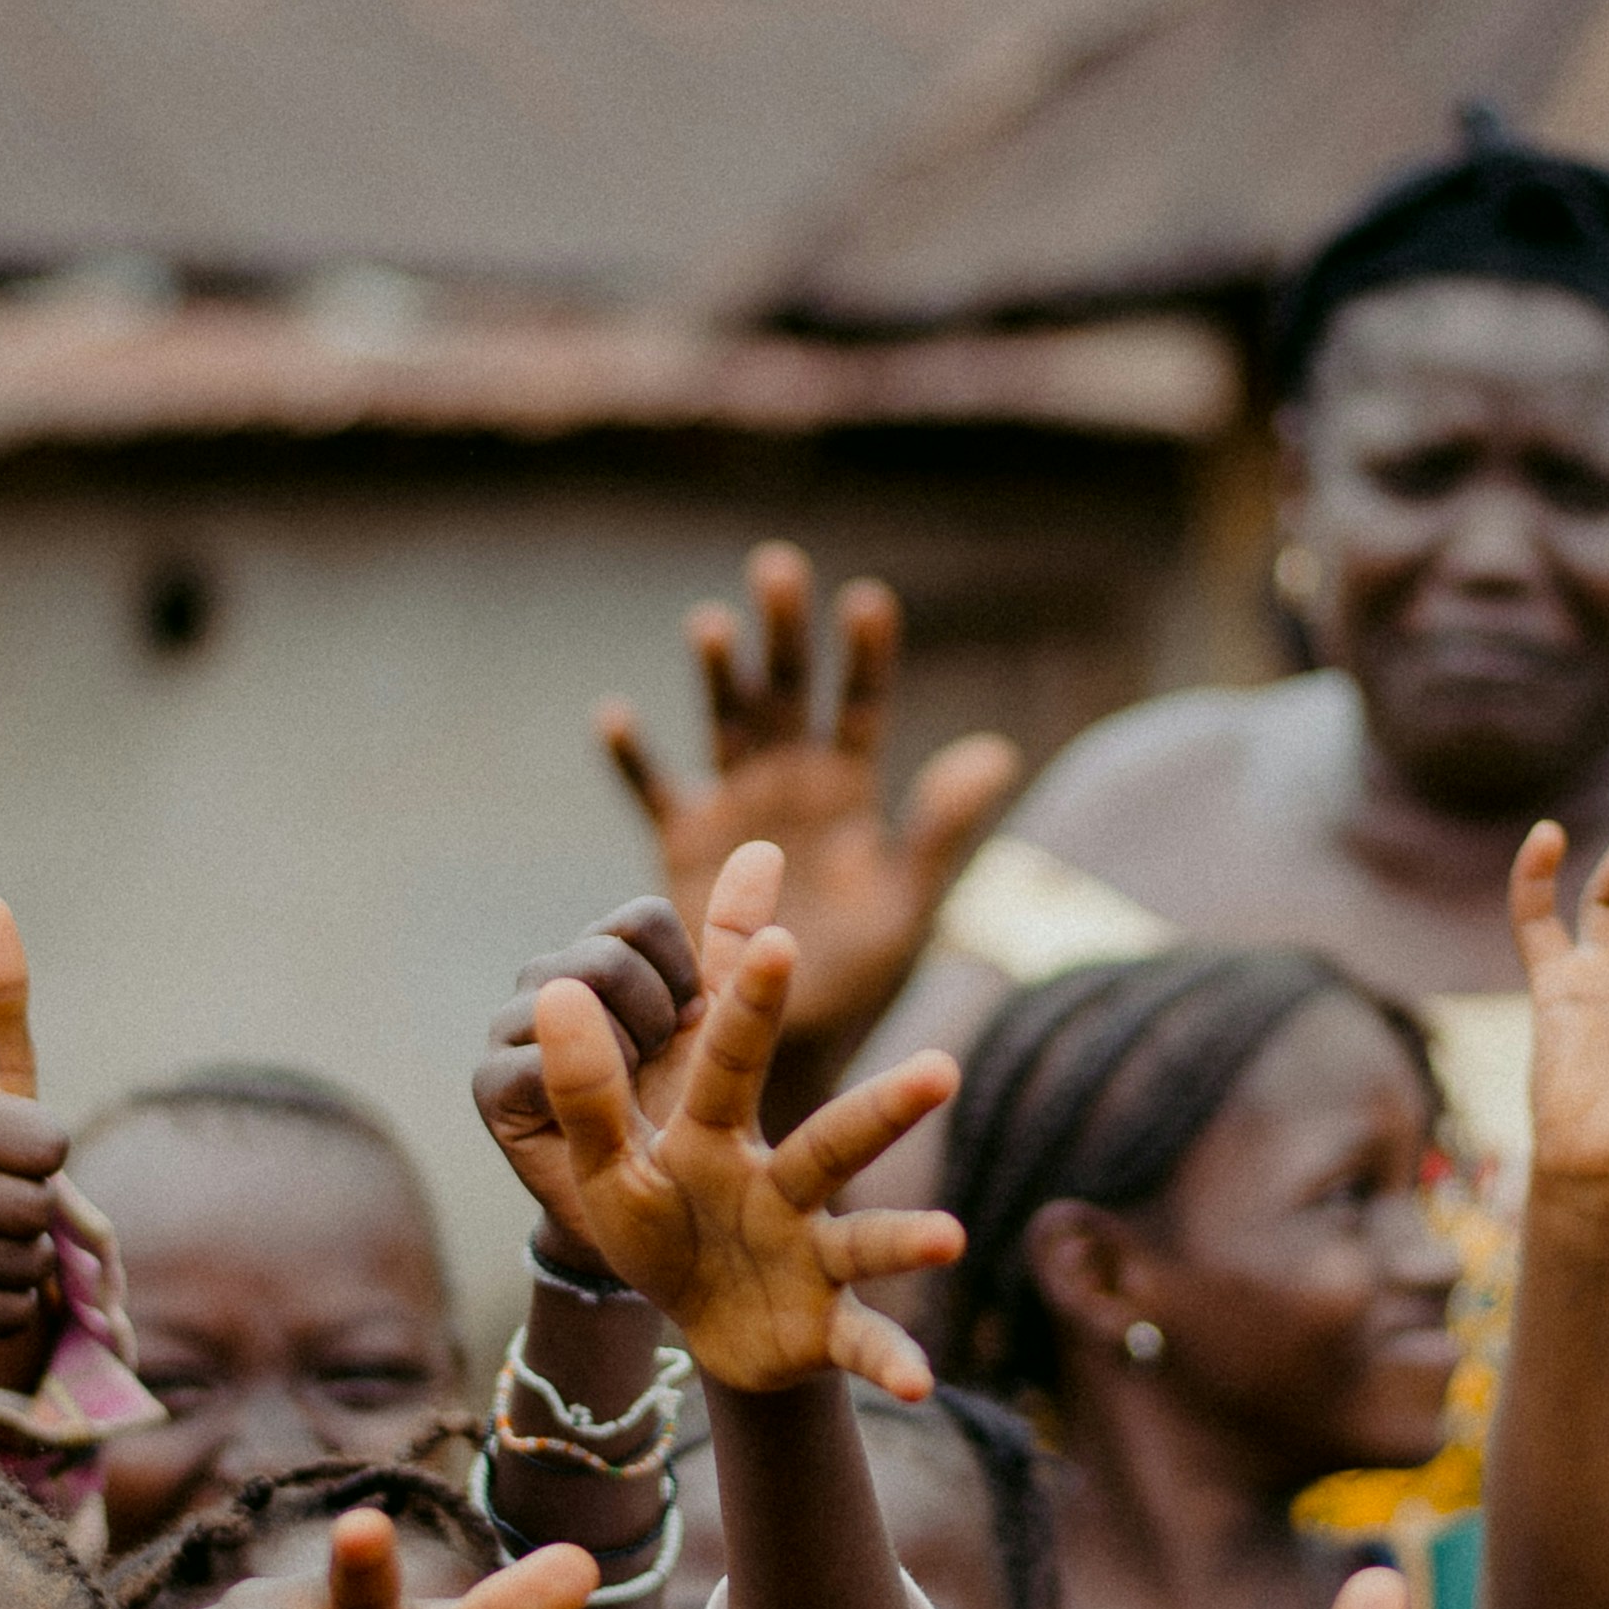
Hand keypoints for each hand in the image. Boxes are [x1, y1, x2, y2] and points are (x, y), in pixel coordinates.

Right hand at [473, 847, 780, 1270]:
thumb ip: (737, 937)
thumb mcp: (721, 1023)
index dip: (681, 976)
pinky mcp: (488, 1087)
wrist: (659, 1223)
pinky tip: (590, 1119)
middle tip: (656, 1068)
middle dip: (653, 1018)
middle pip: (606, 956)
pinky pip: (535, 1061)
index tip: (691, 1028)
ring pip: (571, 998)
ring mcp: (510, 1030)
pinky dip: (576, 1091)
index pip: (641, 920)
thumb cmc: (688, 1114)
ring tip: (627, 1096)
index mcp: (601, 956)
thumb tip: (764, 846)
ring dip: (621, 1055)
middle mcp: (548, 979)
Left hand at [536, 923, 964, 1396]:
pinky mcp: (827, 1327)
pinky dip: (891, 1360)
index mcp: (718, 1137)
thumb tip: (557, 983)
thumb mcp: (612, 1160)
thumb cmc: (666, 1224)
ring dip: (905, 1239)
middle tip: (941, 1070)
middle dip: (882, 1111)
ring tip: (950, 1239)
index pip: (733, 1061)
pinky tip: (920, 1383)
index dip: (749, 1003)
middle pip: (831, 1146)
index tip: (773, 936)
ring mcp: (814, 1254)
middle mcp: (783, 1188)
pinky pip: (863, 1343)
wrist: (709, 1325)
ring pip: (865, 1240)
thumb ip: (589, 1080)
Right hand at [601, 545, 1020, 1088]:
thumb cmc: (862, 976)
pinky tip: (614, 717)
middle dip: (783, 631)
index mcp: (852, 789)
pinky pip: (653, 791)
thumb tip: (994, 750)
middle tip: (777, 567)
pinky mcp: (683, 844)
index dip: (864, 654)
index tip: (866, 600)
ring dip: (716, 673)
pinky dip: (633, 758)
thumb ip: (943, 827)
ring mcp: (735, 806)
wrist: (790, 1041)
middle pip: (787, 690)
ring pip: (724, 721)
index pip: (862, 704)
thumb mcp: (911, 902)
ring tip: (709, 626)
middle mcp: (791, 782)